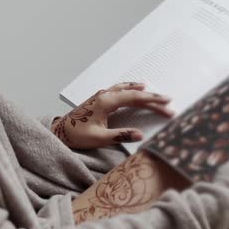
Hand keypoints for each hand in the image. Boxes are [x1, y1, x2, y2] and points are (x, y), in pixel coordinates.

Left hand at [52, 82, 174, 148]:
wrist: (60, 131)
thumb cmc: (77, 135)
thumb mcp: (99, 138)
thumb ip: (120, 135)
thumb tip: (140, 135)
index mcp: (106, 102)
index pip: (135, 98)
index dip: (152, 100)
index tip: (166, 102)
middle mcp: (105, 95)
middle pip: (134, 93)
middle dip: (152, 99)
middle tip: (168, 103)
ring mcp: (102, 95)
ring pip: (127, 90)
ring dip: (142, 92)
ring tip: (156, 94)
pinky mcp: (100, 99)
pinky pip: (120, 90)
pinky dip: (131, 89)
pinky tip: (136, 90)